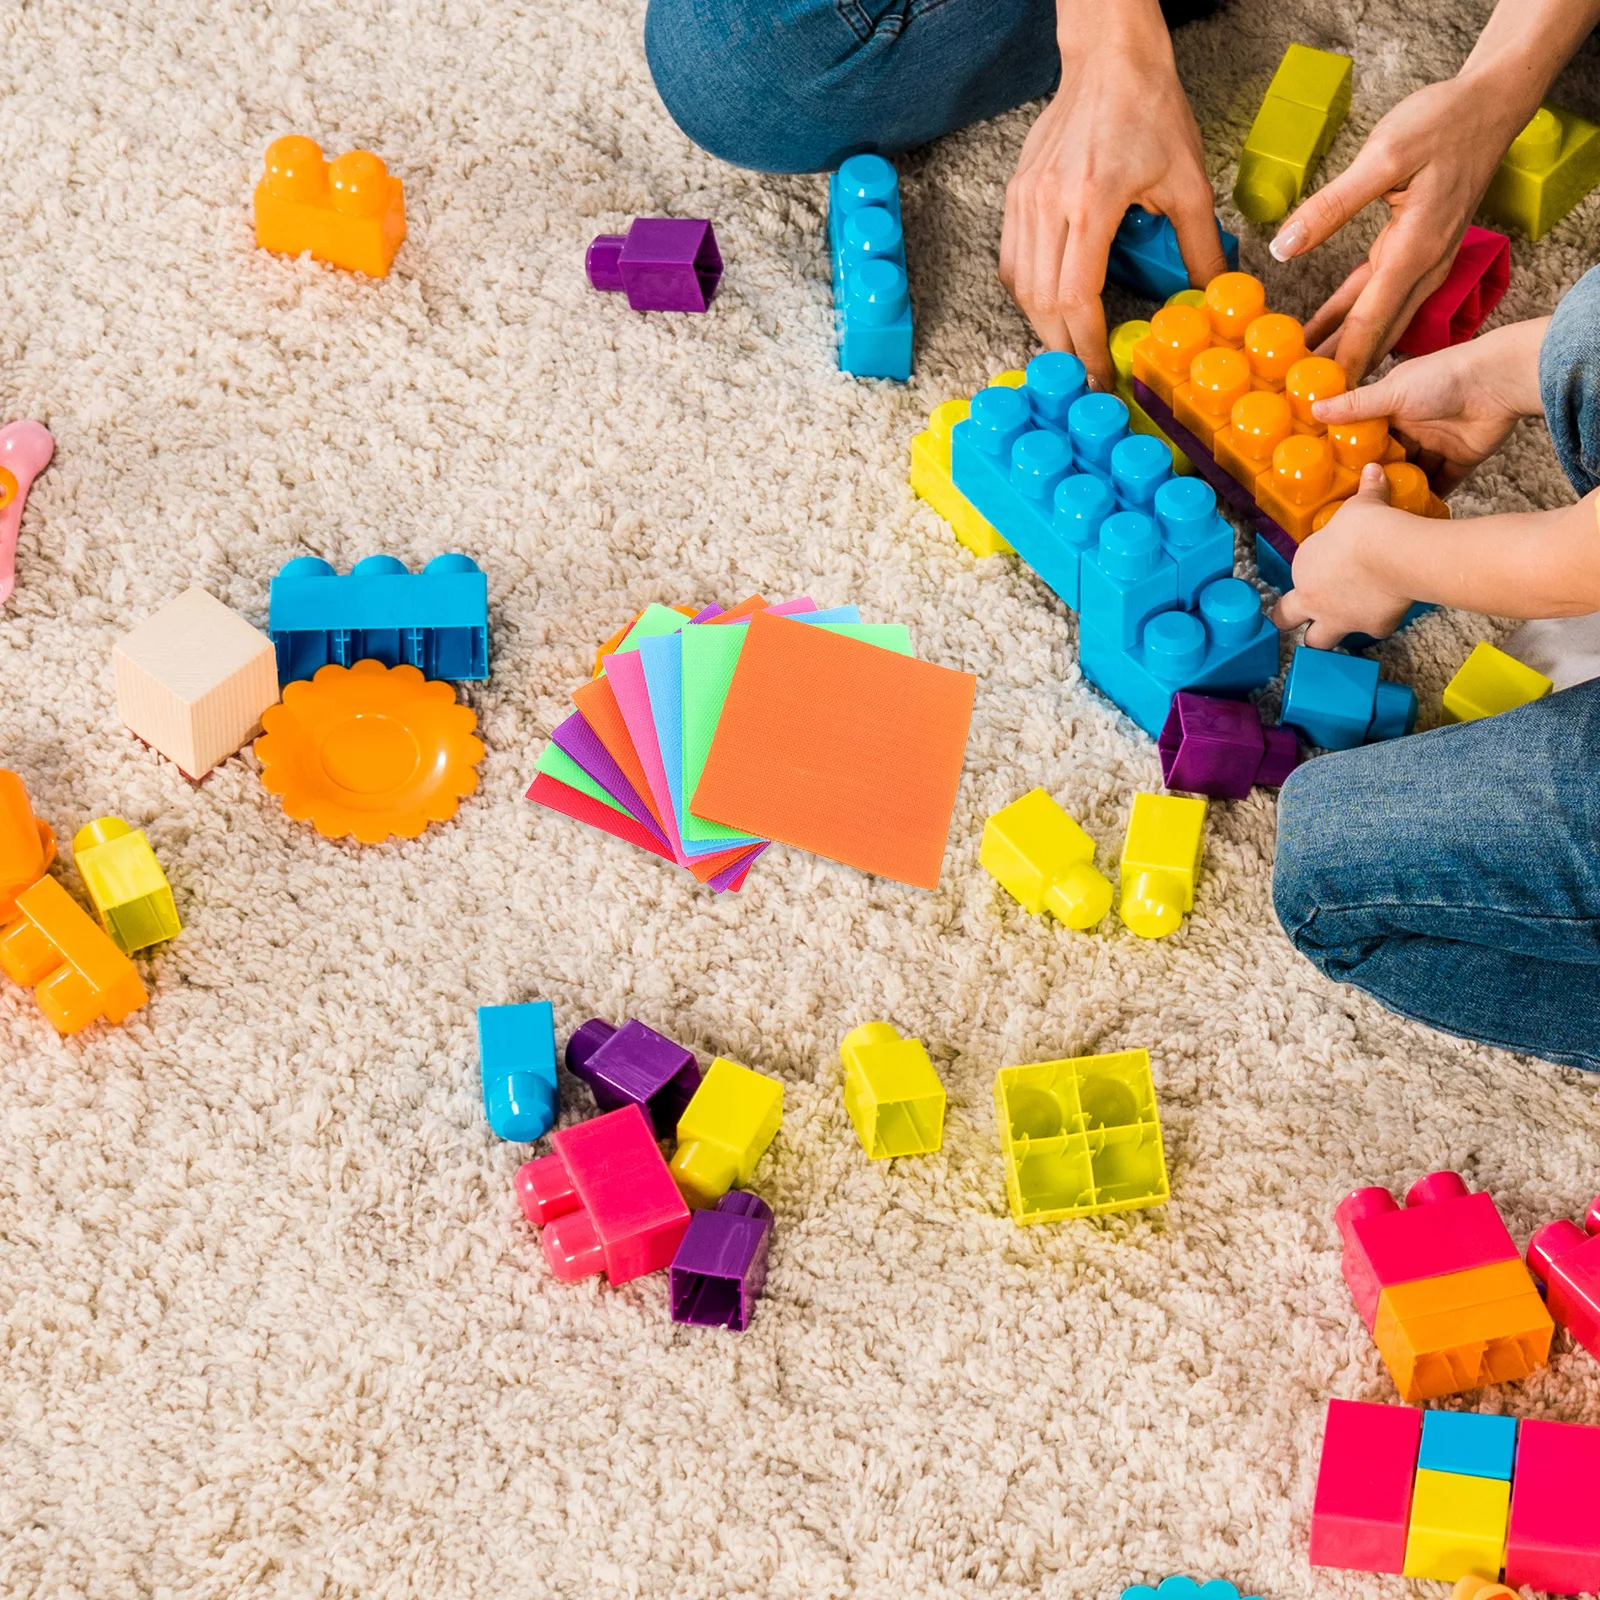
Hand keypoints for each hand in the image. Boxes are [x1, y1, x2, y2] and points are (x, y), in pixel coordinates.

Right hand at [1000, 17, 1224, 389]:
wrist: (1110, 61)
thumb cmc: (1150, 111)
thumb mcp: (1189, 181)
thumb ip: (1200, 245)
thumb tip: (1213, 296)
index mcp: (1092, 201)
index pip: (1076, 296)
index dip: (1085, 344)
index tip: (1097, 374)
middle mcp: (1049, 202)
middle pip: (1042, 301)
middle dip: (1062, 346)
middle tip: (1082, 375)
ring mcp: (1025, 199)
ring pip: (1021, 286)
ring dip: (1042, 325)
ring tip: (1067, 348)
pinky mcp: (1015, 195)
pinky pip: (1013, 262)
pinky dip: (1029, 293)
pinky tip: (1050, 307)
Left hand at [1269, 76, 1523, 380]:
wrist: (1490, 105)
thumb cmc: (1443, 122)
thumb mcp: (1384, 155)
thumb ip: (1332, 204)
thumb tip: (1285, 245)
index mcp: (1414, 250)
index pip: (1371, 322)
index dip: (1344, 363)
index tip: (1318, 398)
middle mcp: (1423, 267)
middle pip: (1375, 333)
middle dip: (1339, 370)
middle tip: (1298, 402)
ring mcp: (1423, 263)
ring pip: (1376, 319)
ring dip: (1341, 348)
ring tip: (1298, 377)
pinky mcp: (1415, 254)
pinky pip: (1376, 297)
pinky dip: (1348, 318)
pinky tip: (1318, 334)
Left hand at [1272, 465, 1418, 646]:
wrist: (1393, 552)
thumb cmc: (1366, 527)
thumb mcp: (1361, 504)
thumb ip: (1366, 491)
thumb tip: (1373, 470)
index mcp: (1302, 570)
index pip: (1294, 578)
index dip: (1304, 577)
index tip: (1319, 571)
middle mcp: (1314, 601)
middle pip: (1286, 620)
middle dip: (1291, 620)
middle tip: (1301, 619)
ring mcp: (1341, 619)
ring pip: (1319, 642)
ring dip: (1327, 635)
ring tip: (1343, 622)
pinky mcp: (1373, 628)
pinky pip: (1374, 631)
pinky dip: (1380, 623)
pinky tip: (1390, 610)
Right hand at [1309, 319, 1545, 495]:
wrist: (1499, 381)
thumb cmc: (1443, 377)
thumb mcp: (1391, 392)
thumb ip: (1355, 406)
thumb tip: (1314, 408)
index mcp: (1395, 407)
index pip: (1369, 435)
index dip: (1353, 454)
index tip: (1333, 477)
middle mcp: (1416, 426)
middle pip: (1391, 459)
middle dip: (1377, 479)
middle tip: (1356, 505)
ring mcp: (1439, 444)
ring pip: (1415, 474)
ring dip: (1402, 492)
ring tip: (1381, 517)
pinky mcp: (1462, 458)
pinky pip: (1443, 483)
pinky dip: (1431, 499)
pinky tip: (1415, 517)